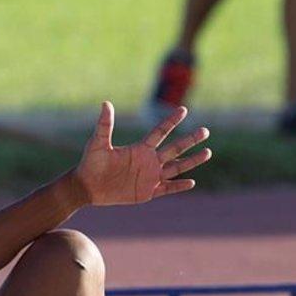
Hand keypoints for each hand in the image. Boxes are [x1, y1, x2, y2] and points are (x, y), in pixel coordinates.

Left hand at [74, 101, 210, 205]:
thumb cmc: (91, 164)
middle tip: (205, 131)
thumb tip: (105, 103)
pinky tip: (191, 182)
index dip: (171, 121)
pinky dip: (179, 186)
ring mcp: (150, 177)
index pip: (160, 132)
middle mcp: (149, 161)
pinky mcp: (147, 192)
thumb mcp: (98, 143)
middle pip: (175, 148)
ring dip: (192, 161)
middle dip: (190, 140)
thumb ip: (105, 125)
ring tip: (208, 153)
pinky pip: (167, 188)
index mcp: (140, 148)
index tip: (183, 110)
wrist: (87, 187)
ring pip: (176, 167)